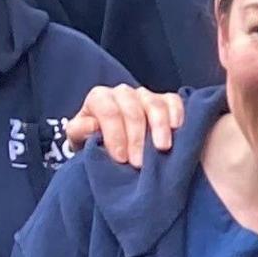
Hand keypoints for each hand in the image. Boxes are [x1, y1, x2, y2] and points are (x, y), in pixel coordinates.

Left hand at [67, 84, 183, 169]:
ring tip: (162, 148)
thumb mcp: (80, 139)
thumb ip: (80, 131)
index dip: (114, 134)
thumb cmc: (96, 143)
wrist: (115, 147)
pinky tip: (177, 129)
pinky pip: (174, 102)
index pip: (108, 111)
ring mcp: (146, 95)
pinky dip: (176, 114)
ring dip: (159, 127)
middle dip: (136, 138)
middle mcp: (123, 93)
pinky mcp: (167, 101)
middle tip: (139, 163)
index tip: (120, 158)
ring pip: (154, 104)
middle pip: (132, 109)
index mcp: (99, 98)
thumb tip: (92, 125)